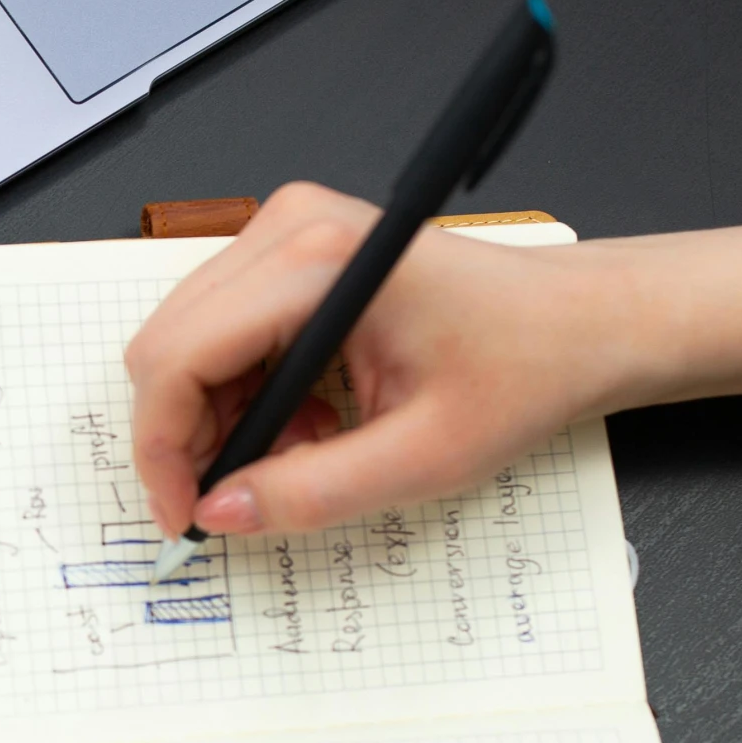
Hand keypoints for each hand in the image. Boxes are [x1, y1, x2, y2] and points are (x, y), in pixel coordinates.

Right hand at [126, 182, 638, 540]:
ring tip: (301, 453)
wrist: (577, 323)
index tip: (185, 514)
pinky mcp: (294, 249)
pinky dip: (245, 393)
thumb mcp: (425, 456)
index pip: (179, 356)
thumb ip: (314, 492)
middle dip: (188, 435)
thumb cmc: (523, 367)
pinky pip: (222, 331)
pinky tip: (308, 421)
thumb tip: (221, 513)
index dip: (164, 448)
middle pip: (169, 345)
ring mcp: (288, 231)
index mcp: (321, 262)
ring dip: (223, 417)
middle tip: (238, 497)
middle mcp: (292, 228)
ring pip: (187, 342)